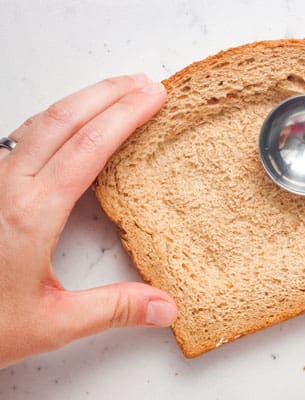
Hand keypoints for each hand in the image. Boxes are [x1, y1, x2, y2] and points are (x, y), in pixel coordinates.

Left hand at [0, 74, 176, 367]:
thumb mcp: (51, 323)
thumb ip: (112, 310)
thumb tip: (166, 308)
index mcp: (30, 213)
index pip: (89, 146)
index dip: (126, 115)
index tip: (154, 96)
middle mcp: (7, 186)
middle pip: (64, 119)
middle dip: (109, 93)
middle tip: (144, 82)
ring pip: (40, 121)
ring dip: (82, 100)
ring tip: (116, 91)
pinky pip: (23, 136)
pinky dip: (58, 119)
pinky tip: (70, 123)